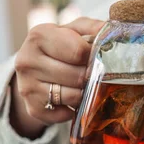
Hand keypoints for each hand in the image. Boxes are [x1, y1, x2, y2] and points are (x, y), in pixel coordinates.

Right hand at [11, 17, 103, 138]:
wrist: (34, 68)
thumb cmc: (60, 46)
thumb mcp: (73, 31)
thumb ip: (93, 28)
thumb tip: (115, 33)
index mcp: (39, 35)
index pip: (79, 52)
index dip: (93, 57)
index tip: (94, 57)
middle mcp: (27, 60)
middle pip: (78, 77)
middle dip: (90, 77)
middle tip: (91, 74)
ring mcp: (27, 87)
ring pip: (74, 96)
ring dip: (84, 93)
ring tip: (82, 85)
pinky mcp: (33, 108)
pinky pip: (67, 114)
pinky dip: (74, 109)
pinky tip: (71, 99)